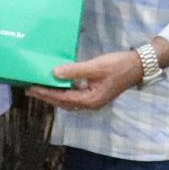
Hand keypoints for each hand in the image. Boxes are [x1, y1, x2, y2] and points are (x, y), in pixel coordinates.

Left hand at [29, 49, 143, 111]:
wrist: (138, 66)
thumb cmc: (118, 66)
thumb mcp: (95, 67)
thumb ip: (74, 71)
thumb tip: (54, 73)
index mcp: (90, 100)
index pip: (62, 98)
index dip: (46, 93)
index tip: (32, 88)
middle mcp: (91, 103)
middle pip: (64, 102)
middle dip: (47, 96)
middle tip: (30, 90)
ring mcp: (94, 100)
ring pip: (69, 100)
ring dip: (54, 95)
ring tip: (40, 88)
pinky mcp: (95, 93)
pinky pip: (75, 95)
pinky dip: (64, 91)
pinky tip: (59, 83)